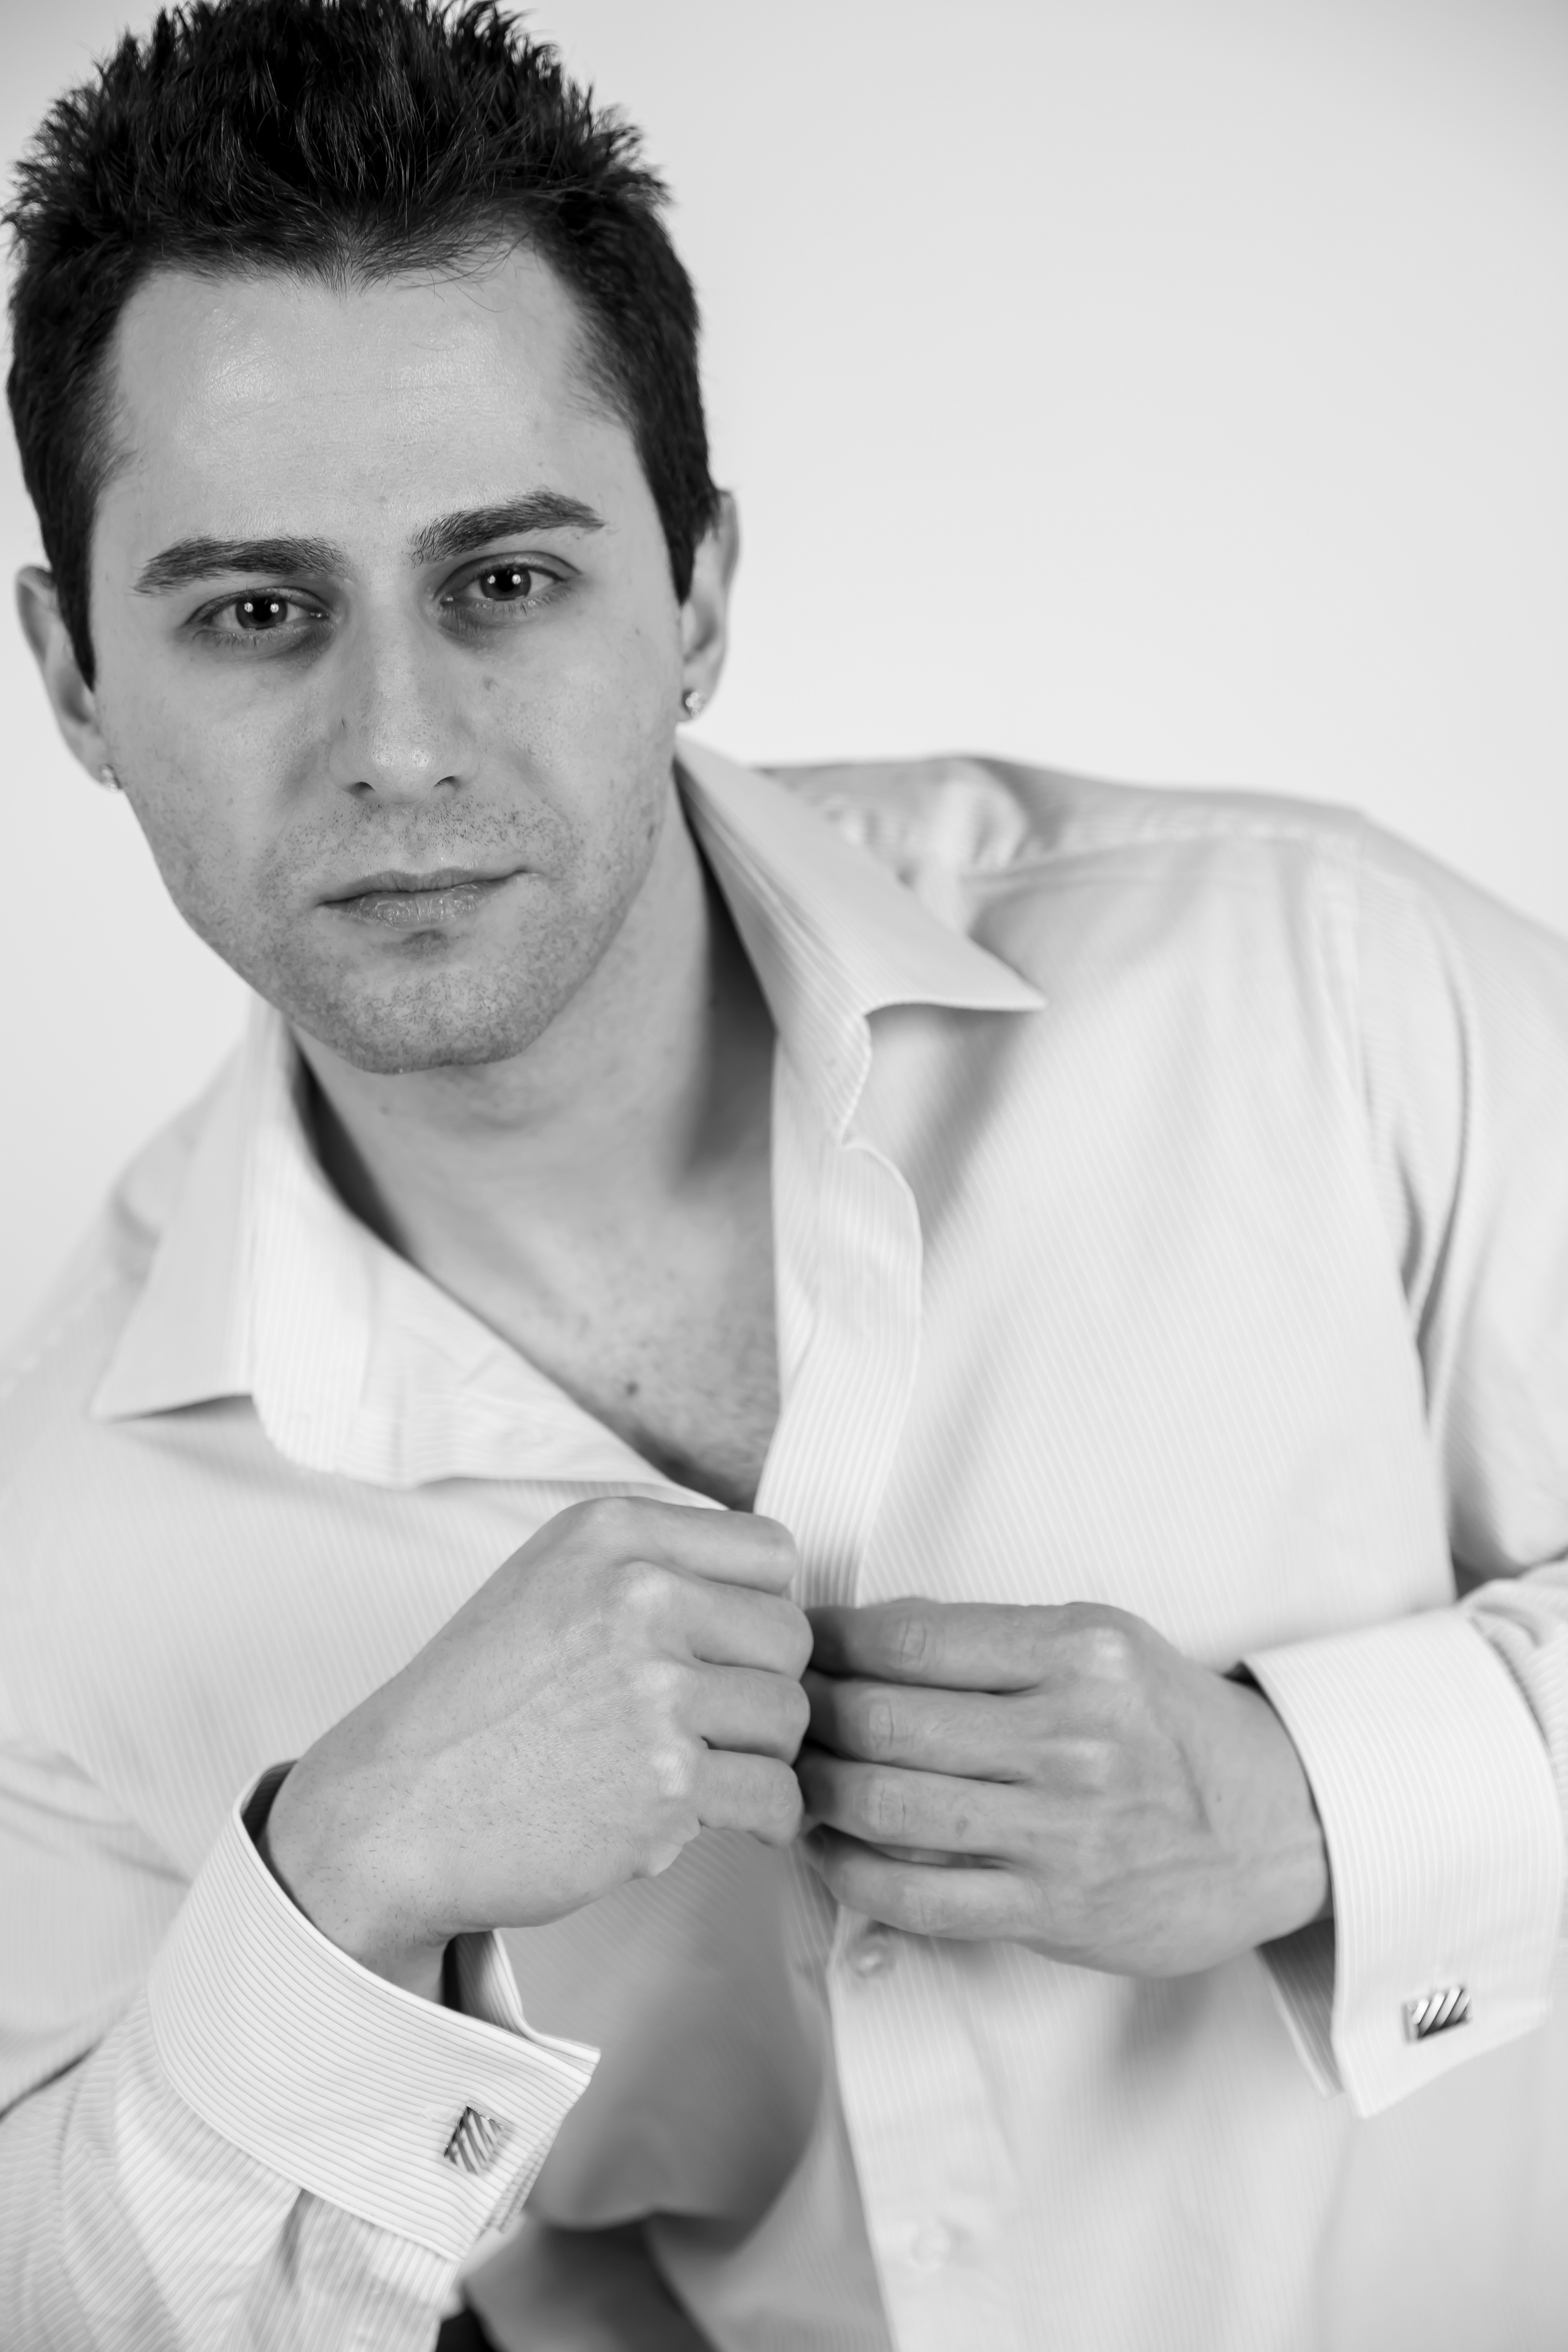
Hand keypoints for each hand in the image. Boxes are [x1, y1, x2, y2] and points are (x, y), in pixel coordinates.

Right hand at [262, 1497, 810, 1997]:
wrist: (399, 1809)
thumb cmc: (482, 1702)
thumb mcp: (552, 1579)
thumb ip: (656, 1562)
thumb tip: (776, 1583)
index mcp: (613, 1534)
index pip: (772, 1552)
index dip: (761, 1608)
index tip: (726, 1649)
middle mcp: (638, 1597)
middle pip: (792, 1636)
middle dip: (764, 1685)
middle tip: (714, 1722)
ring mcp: (654, 1692)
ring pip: (791, 1717)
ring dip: (759, 1755)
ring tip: (699, 1769)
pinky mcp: (665, 1785)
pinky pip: (777, 1796)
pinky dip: (763, 1820)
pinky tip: (712, 1817)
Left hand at [796, 1599, 1328, 1975]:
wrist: (1278, 1824)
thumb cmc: (1168, 1724)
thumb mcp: (1100, 1645)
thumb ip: (992, 1640)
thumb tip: (863, 1636)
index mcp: (1079, 1651)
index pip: (907, 1638)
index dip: (827, 1642)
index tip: (794, 1643)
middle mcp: (1071, 1736)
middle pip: (881, 1721)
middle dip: (805, 1717)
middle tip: (773, 1712)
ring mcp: (1062, 1829)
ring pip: (885, 1806)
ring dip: (813, 1792)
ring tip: (789, 1776)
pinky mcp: (1053, 1908)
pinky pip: (916, 1896)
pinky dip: (849, 1870)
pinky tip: (826, 1847)